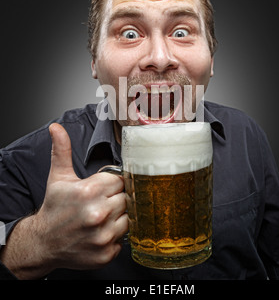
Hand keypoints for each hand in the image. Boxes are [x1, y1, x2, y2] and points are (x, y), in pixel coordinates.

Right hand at [39, 123, 127, 269]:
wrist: (44, 242)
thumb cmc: (55, 208)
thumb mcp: (59, 177)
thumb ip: (62, 150)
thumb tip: (56, 128)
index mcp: (89, 191)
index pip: (121, 180)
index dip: (113, 184)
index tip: (103, 189)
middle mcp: (98, 214)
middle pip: (127, 198)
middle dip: (116, 199)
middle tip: (101, 203)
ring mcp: (103, 236)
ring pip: (129, 218)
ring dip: (118, 217)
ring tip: (101, 217)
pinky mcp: (107, 253)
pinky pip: (125, 238)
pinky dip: (115, 235)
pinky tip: (101, 231)